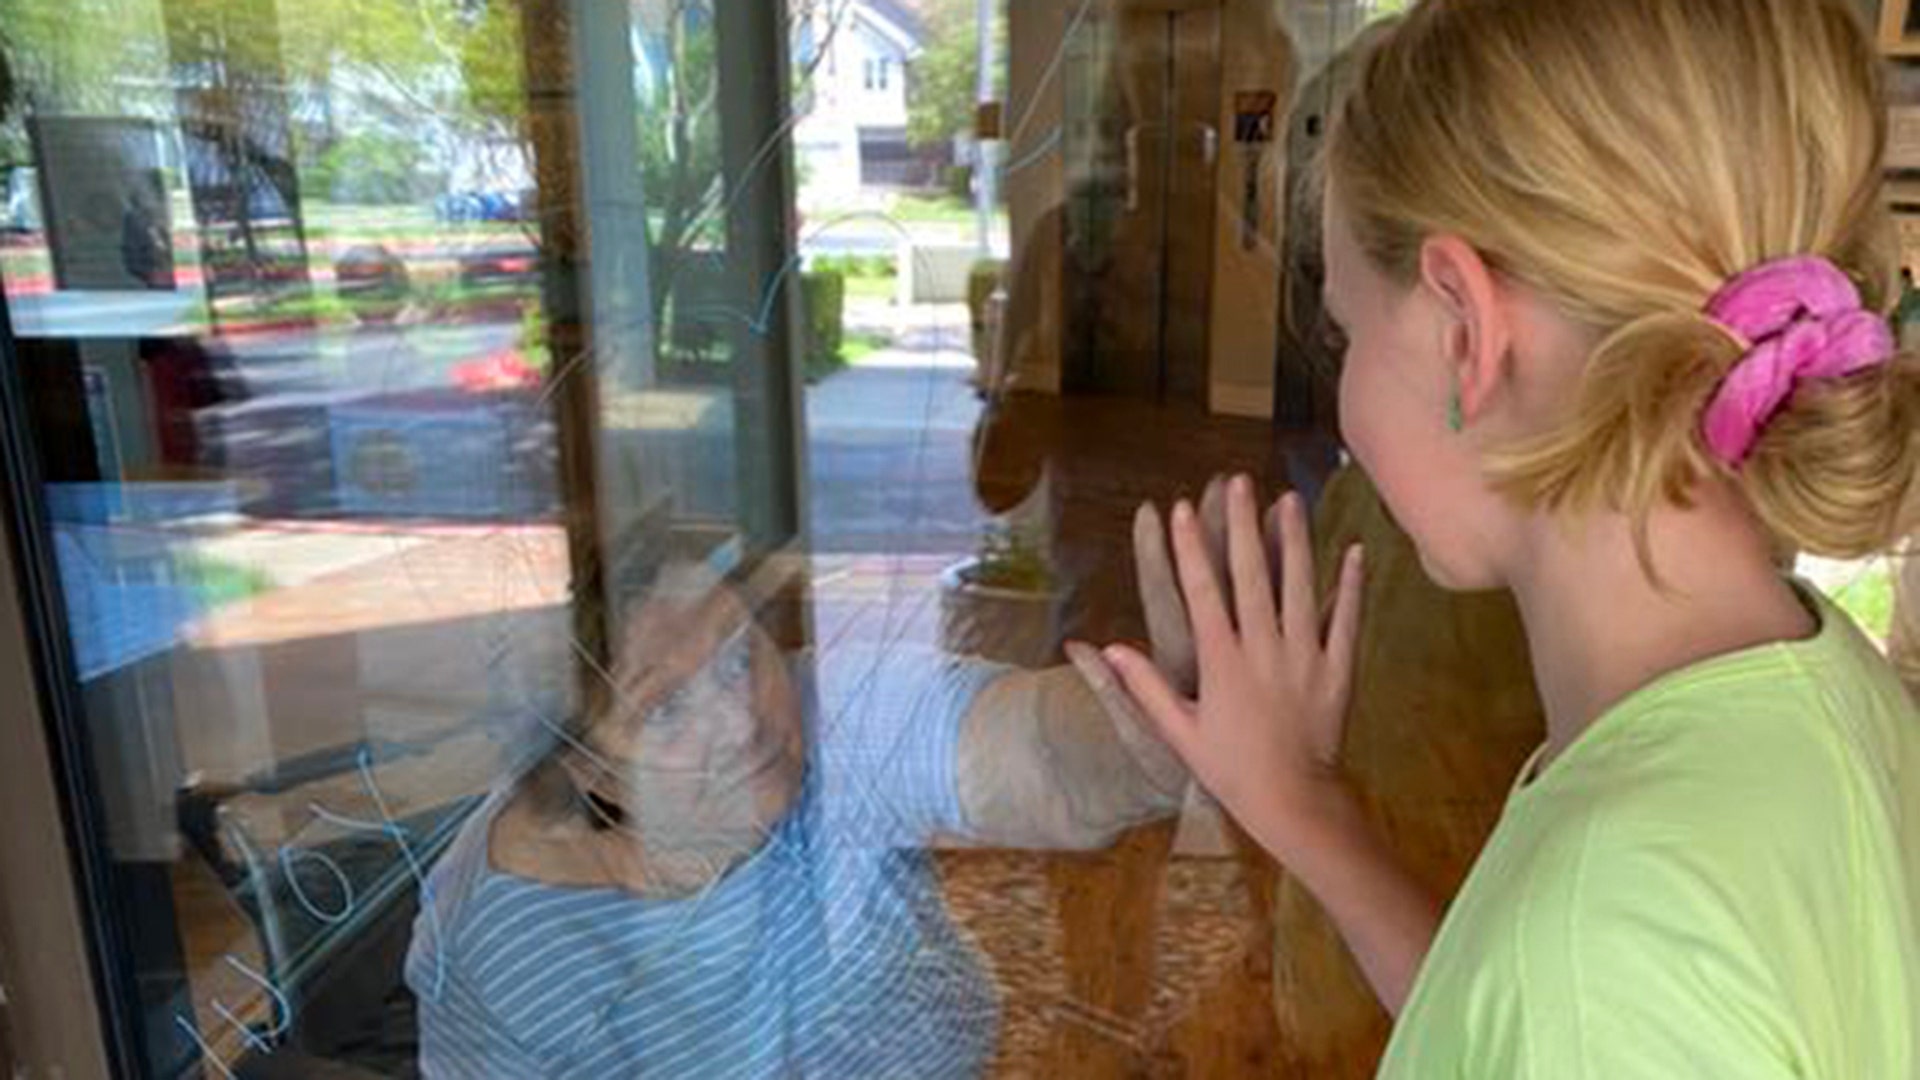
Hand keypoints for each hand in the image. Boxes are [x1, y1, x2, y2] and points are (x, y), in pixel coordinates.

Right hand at [1103, 475, 1364, 855]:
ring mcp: (1305, 656)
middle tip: (1238, 482)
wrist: (1294, 802)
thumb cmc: (1230, 769)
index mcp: (1222, 662)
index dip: (1191, 548)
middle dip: (1242, 524)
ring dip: (1295, 540)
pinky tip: (1353, 551)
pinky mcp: (1339, 669)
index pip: (1202, 592)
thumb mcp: (1178, 731)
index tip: (1182, 508)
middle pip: (1252, 575)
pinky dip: (1350, 584)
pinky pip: (1346, 619)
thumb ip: (1145, 686)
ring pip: (1301, 586)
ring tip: (1289, 500)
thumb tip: (1109, 648)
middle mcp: (1264, 649)